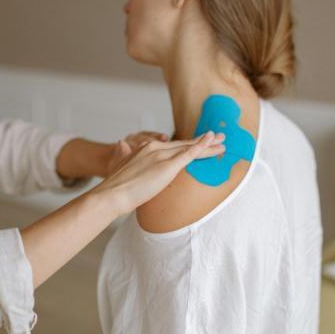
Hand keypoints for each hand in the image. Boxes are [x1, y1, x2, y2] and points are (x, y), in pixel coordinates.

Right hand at [93, 131, 224, 216]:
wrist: (111, 194)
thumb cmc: (114, 186)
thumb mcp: (119, 165)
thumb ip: (124, 154)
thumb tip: (121, 144)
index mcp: (145, 149)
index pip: (172, 146)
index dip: (188, 144)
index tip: (200, 142)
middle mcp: (154, 148)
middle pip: (184, 144)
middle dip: (204, 142)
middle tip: (220, 138)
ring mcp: (161, 156)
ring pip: (189, 148)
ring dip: (208, 145)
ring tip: (223, 143)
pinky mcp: (166, 166)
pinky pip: (188, 154)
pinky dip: (201, 147)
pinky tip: (211, 142)